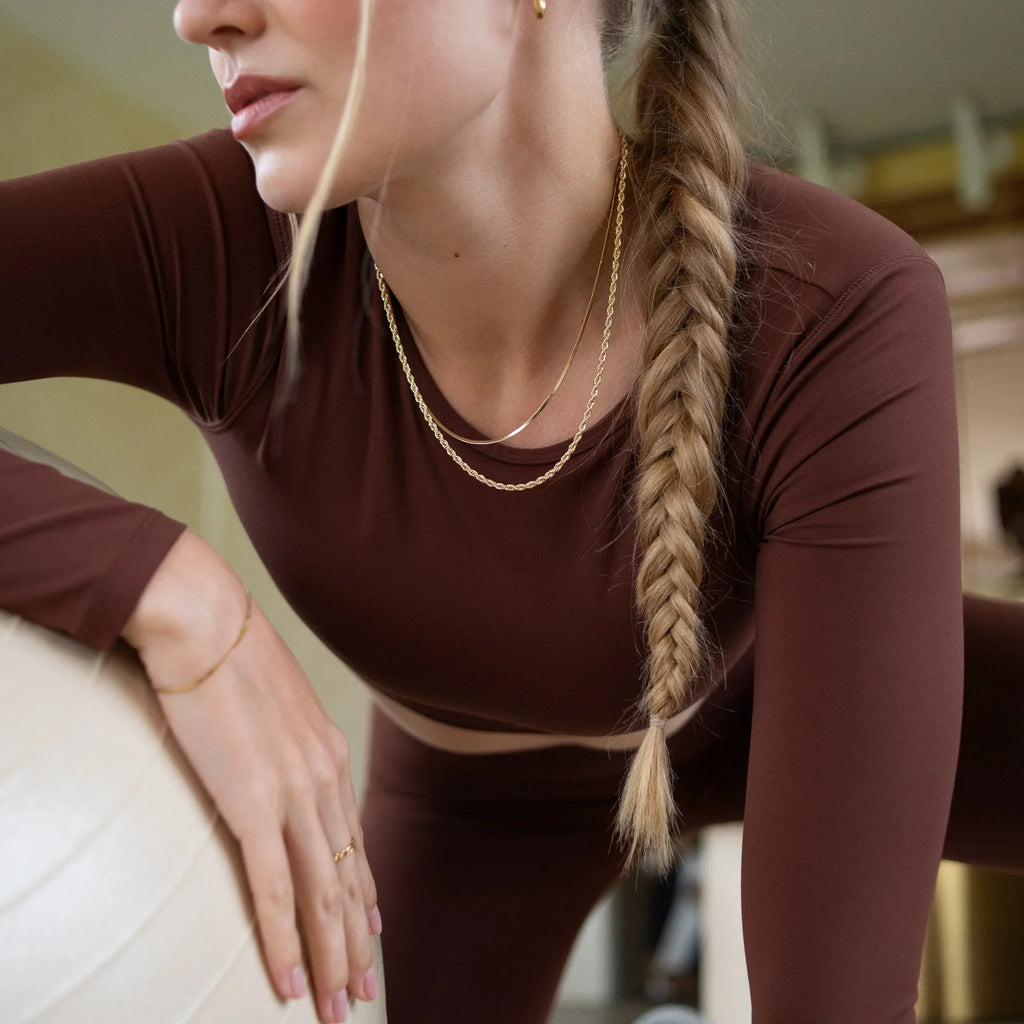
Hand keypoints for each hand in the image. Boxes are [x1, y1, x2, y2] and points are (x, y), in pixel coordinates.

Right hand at [123, 532, 379, 1023]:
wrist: (205, 619)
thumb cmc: (229, 654)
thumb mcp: (271, 701)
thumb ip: (281, 739)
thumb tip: (269, 757)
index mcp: (328, 754)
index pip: (352, 840)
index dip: (364, 889)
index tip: (374, 926)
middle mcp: (322, 779)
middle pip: (346, 877)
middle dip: (356, 942)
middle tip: (363, 992)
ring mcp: (293, 794)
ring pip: (321, 894)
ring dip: (331, 956)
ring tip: (339, 1005)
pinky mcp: (253, 803)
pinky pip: (273, 889)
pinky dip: (283, 941)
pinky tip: (290, 981)